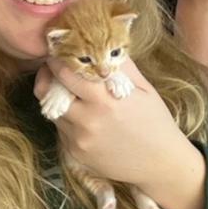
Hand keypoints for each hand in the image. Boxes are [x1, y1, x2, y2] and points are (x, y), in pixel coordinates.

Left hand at [32, 57, 193, 187]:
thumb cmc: (155, 121)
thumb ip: (120, 66)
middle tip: (52, 69)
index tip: (57, 52)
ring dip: (56, 99)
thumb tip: (102, 44)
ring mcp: (79, 139)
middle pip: (46, 92)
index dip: (58, 60)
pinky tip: (83, 116)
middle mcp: (87, 120)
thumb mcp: (143, 88)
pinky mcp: (76, 154)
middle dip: (46, 77)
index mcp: (105, 99)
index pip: (66, 73)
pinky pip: (61, 130)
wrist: (161, 163)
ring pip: (52, 111)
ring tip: (69, 92)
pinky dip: (67, 119)